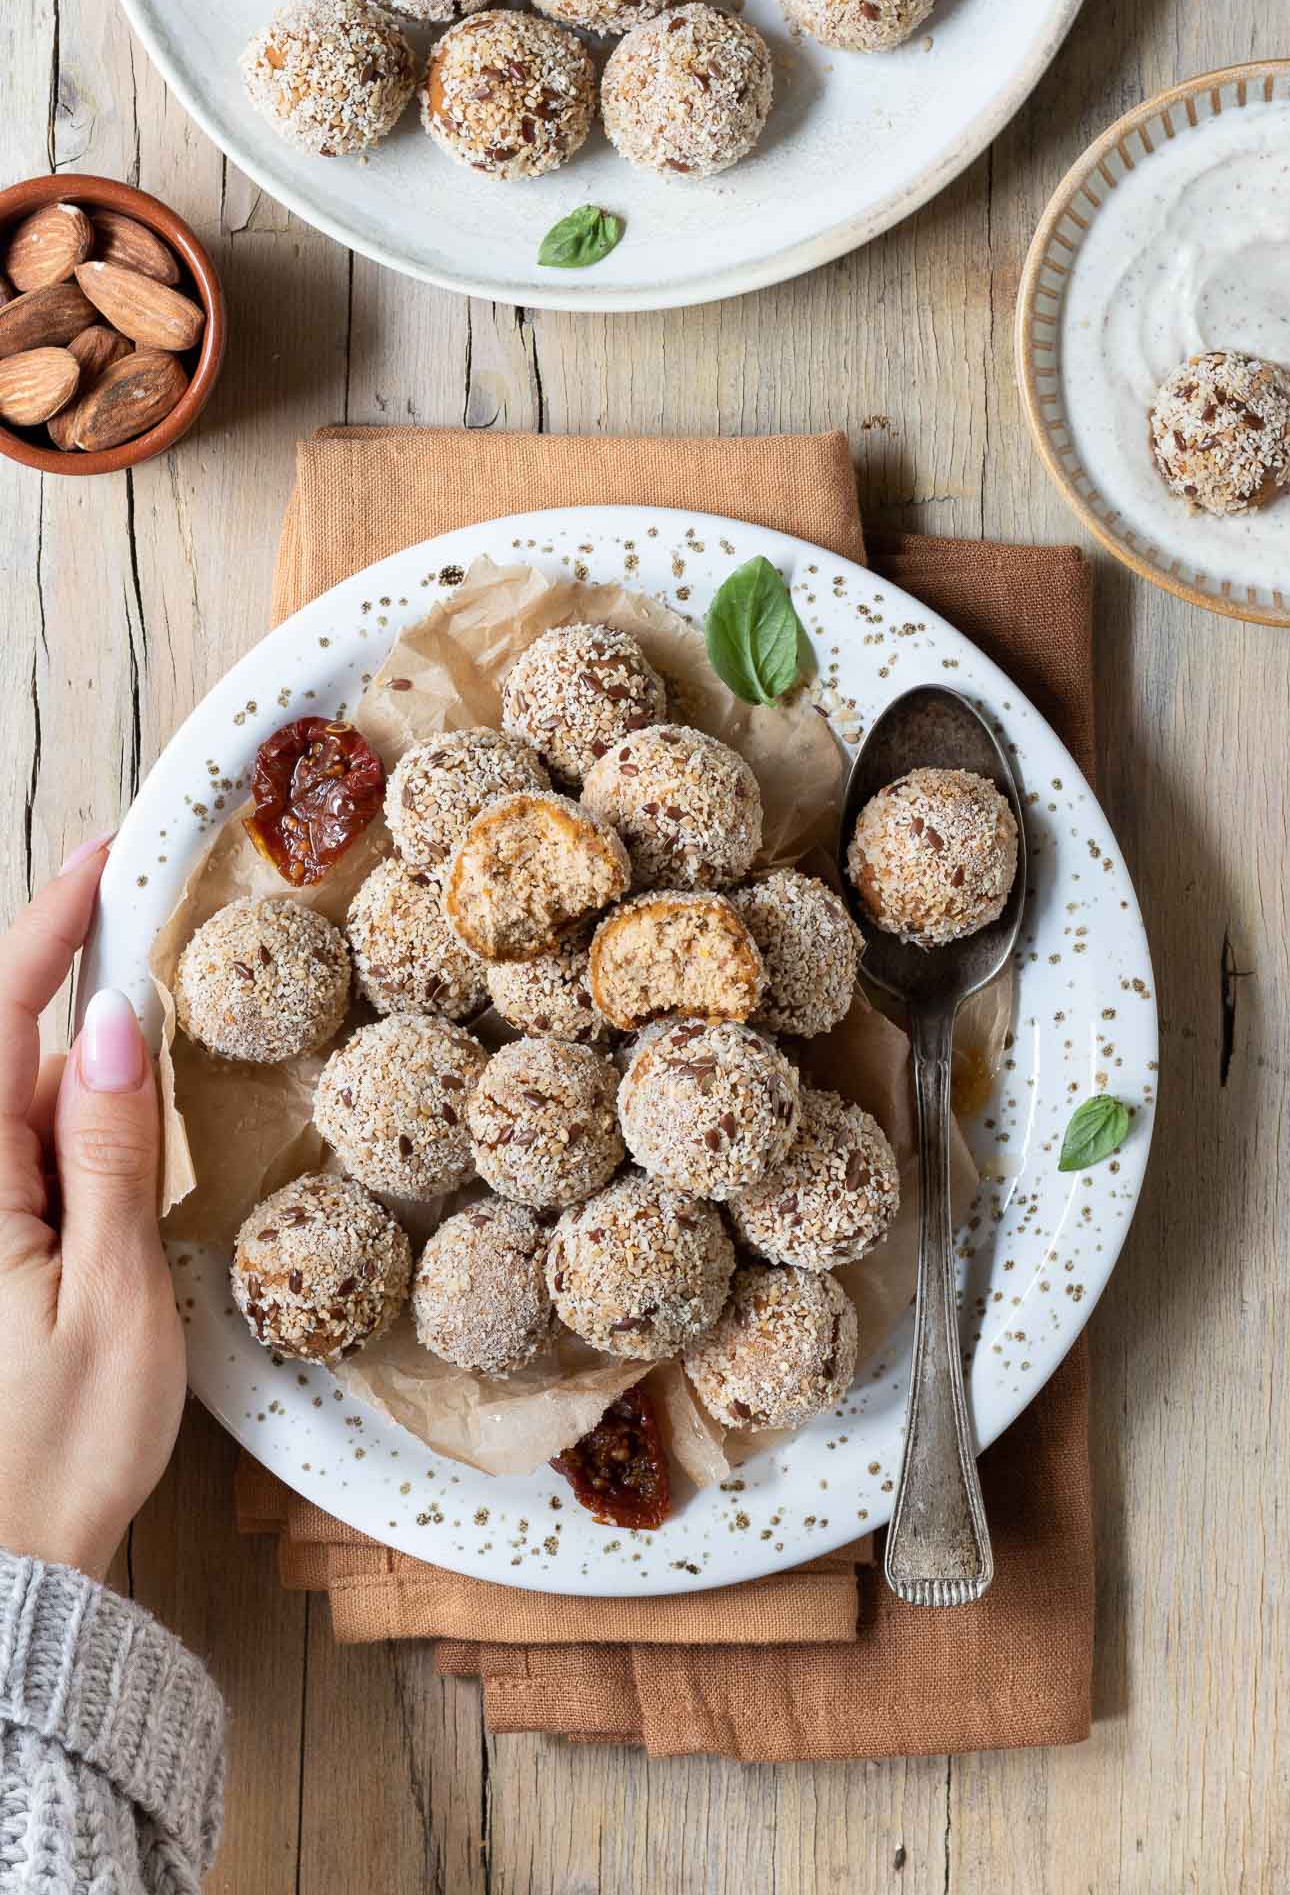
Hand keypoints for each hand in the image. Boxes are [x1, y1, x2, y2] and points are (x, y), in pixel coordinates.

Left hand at [0, 838, 184, 1580]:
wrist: (2, 1574)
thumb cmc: (55, 1453)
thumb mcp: (111, 1301)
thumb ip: (101, 1156)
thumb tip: (105, 1029)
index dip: (46, 928)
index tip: (100, 858)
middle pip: (1, 1051)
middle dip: (63, 976)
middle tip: (133, 916)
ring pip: (14, 1103)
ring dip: (71, 1063)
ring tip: (131, 1037)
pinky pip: (19, 1156)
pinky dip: (66, 1124)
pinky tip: (110, 1136)